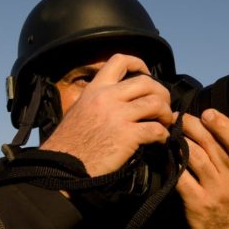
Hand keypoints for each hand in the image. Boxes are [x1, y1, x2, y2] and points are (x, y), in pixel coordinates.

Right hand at [40, 54, 172, 176]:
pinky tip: (161, 140)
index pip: (119, 61)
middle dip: (161, 93)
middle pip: (147, 83)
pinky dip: (164, 135)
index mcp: (95, 89)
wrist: (62, 167)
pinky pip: (156, 129)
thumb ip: (98, 100)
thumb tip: (120, 99)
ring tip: (165, 122)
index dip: (139, 63)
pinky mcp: (127, 136)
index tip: (147, 74)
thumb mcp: (80, 110)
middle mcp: (107, 97)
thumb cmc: (69, 143)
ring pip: (156, 103)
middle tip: (163, 105)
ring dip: (166, 113)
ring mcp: (118, 115)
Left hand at [175, 109, 228, 228]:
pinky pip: (180, 177)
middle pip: (210, 144)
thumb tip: (207, 125)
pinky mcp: (197, 203)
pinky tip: (166, 156)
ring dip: (179, 141)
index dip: (224, 125)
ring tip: (170, 132)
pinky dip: (171, 163)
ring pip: (194, 156)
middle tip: (178, 117)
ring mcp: (214, 191)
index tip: (208, 113)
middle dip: (192, 125)